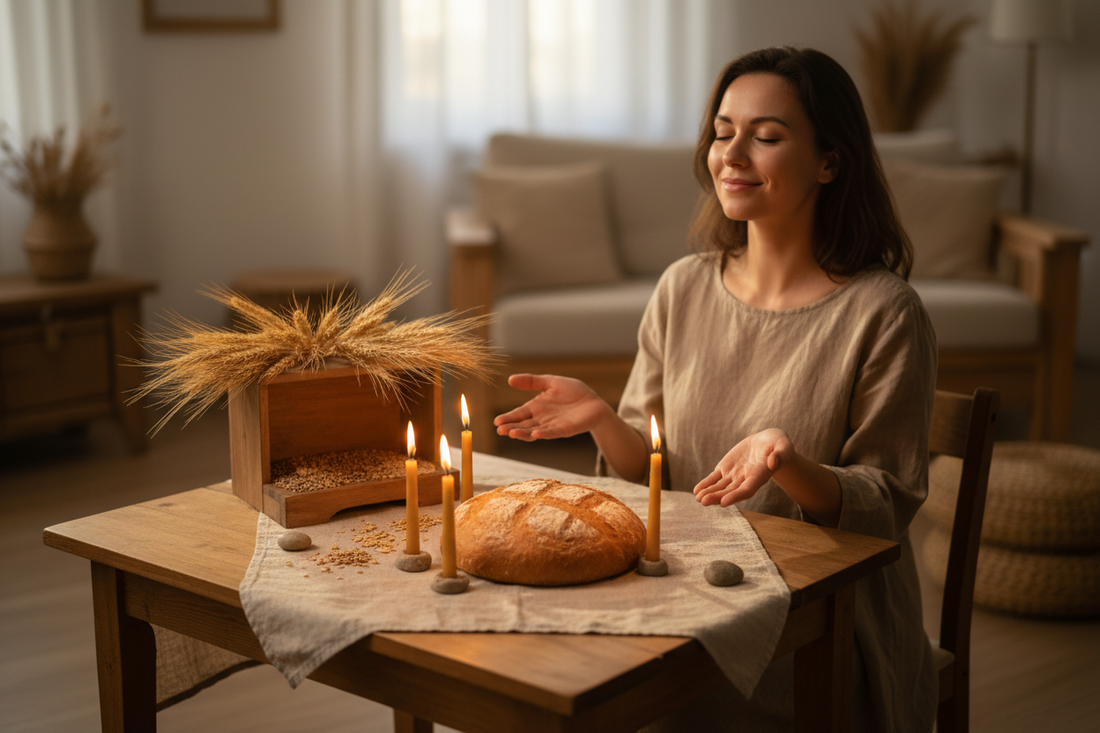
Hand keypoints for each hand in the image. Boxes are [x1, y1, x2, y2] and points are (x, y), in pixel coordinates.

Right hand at [493, 374, 611, 441]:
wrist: (593, 402)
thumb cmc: (573, 392)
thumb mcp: (550, 382)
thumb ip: (531, 381)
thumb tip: (510, 379)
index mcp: (536, 407)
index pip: (518, 414)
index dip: (508, 418)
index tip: (496, 422)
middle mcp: (541, 419)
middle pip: (523, 425)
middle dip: (511, 428)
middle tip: (500, 430)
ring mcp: (552, 426)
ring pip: (534, 431)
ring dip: (523, 433)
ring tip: (512, 433)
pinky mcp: (564, 429)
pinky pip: (552, 433)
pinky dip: (543, 434)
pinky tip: (535, 434)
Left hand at [693, 429, 794, 506]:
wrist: (768, 442)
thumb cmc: (779, 444)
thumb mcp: (783, 446)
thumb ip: (780, 454)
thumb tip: (773, 462)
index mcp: (760, 476)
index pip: (747, 489)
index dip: (735, 496)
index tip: (724, 502)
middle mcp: (746, 479)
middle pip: (730, 491)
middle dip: (717, 497)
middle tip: (703, 502)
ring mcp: (735, 475)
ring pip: (720, 487)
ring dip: (709, 493)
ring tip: (698, 498)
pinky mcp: (726, 468)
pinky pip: (714, 478)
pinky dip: (706, 484)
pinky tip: (696, 491)